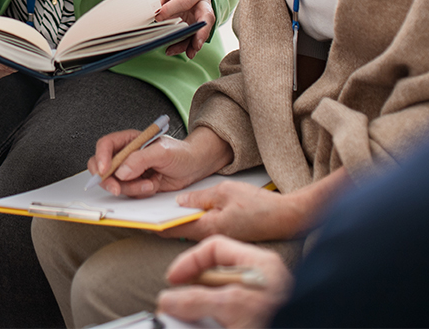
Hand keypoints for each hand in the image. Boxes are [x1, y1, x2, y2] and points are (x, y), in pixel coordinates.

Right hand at [89, 125, 232, 196]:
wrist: (195, 166)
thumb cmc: (181, 153)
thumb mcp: (162, 152)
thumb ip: (140, 159)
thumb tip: (121, 172)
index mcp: (129, 141)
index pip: (106, 145)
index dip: (100, 157)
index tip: (103, 171)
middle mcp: (127, 156)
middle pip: (103, 167)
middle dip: (107, 180)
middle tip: (116, 189)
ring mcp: (131, 171)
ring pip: (116, 183)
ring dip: (130, 188)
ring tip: (149, 185)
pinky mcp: (137, 184)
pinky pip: (129, 192)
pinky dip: (139, 193)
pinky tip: (153, 186)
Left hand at [154, 0, 214, 57]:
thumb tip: (154, 10)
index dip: (172, 9)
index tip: (158, 17)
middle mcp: (202, 2)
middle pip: (206, 17)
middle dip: (202, 31)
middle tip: (196, 43)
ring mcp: (201, 15)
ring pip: (201, 30)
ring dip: (194, 42)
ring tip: (188, 53)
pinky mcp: (196, 26)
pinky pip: (193, 37)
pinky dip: (186, 46)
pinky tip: (175, 50)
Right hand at [156, 236, 293, 328]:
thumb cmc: (279, 323)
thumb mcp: (233, 307)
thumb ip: (197, 300)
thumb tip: (170, 299)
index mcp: (259, 264)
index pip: (215, 248)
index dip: (190, 261)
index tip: (174, 280)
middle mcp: (260, 279)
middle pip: (214, 275)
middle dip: (193, 289)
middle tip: (178, 304)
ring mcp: (260, 301)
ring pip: (219, 298)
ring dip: (201, 310)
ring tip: (191, 320)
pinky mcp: (255, 318)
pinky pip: (228, 315)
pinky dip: (213, 321)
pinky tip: (208, 327)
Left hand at [160, 181, 294, 242]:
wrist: (287, 217)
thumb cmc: (260, 205)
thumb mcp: (225, 191)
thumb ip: (200, 196)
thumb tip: (180, 201)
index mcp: (208, 228)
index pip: (173, 228)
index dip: (156, 222)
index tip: (141, 215)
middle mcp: (212, 237)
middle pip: (180, 229)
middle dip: (166, 218)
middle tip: (150, 203)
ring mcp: (220, 237)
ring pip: (192, 228)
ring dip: (181, 217)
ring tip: (168, 202)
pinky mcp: (227, 234)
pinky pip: (204, 227)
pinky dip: (195, 217)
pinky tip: (193, 206)